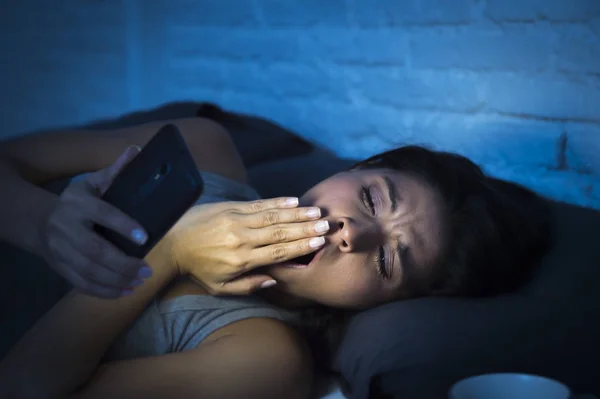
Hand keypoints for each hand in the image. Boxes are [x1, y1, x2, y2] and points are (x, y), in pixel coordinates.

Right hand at [42, 145, 151, 297]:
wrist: (38, 222)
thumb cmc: (75, 202)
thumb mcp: (91, 183)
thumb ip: (114, 171)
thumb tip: (136, 150)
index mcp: (77, 203)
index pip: (102, 213)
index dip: (122, 225)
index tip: (144, 236)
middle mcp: (66, 227)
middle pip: (94, 250)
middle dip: (123, 263)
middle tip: (147, 269)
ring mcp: (60, 251)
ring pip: (88, 271)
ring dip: (117, 280)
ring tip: (140, 280)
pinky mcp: (60, 268)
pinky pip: (81, 284)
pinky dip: (104, 291)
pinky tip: (125, 291)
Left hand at [165, 197, 328, 294]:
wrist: (171, 242)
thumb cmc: (198, 268)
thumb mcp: (220, 287)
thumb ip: (248, 285)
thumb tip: (274, 277)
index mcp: (241, 259)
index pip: (278, 251)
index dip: (301, 246)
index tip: (319, 242)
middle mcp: (241, 238)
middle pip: (280, 232)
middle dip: (306, 228)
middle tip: (326, 224)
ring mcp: (236, 219)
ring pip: (272, 215)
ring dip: (297, 213)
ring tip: (316, 211)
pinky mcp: (230, 207)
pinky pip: (258, 204)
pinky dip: (278, 201)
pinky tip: (294, 200)